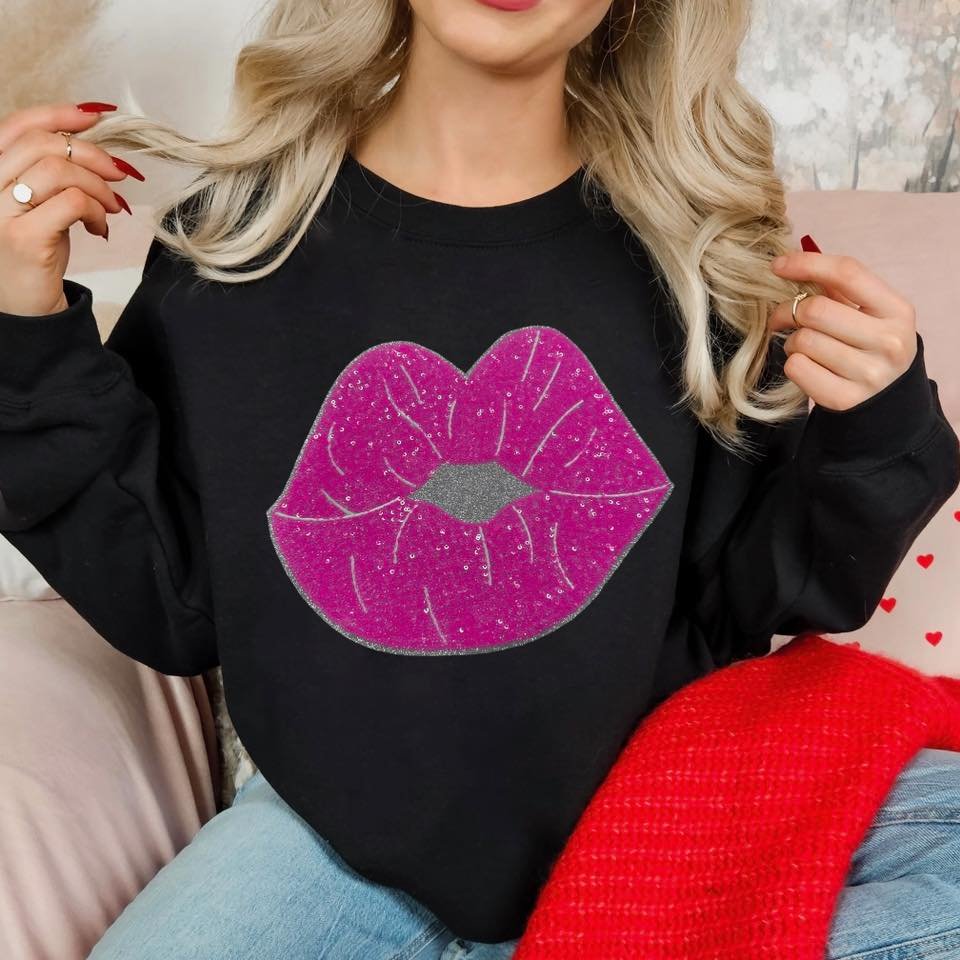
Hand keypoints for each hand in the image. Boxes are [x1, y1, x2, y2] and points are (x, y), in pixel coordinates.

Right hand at [0, 101, 135, 316]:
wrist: (24, 306)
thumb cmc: (34, 250)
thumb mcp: (39, 202)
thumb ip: (52, 172)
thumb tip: (94, 142)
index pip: (16, 125)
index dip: (58, 114)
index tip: (95, 116)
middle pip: (42, 144)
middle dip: (91, 154)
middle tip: (119, 174)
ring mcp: (0, 212)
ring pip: (58, 169)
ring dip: (97, 186)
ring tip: (111, 208)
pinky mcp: (25, 237)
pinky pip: (72, 202)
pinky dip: (96, 211)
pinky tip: (99, 229)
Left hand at [767, 250, 917, 411]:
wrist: (886, 397)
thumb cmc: (868, 343)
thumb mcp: (869, 311)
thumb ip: (838, 286)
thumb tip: (792, 261)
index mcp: (897, 310)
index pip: (848, 273)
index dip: (807, 264)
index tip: (778, 265)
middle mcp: (889, 342)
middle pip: (815, 310)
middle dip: (788, 310)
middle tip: (781, 317)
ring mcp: (869, 373)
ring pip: (803, 341)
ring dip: (792, 340)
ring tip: (803, 346)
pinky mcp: (845, 399)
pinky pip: (797, 367)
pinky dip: (793, 362)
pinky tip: (807, 365)